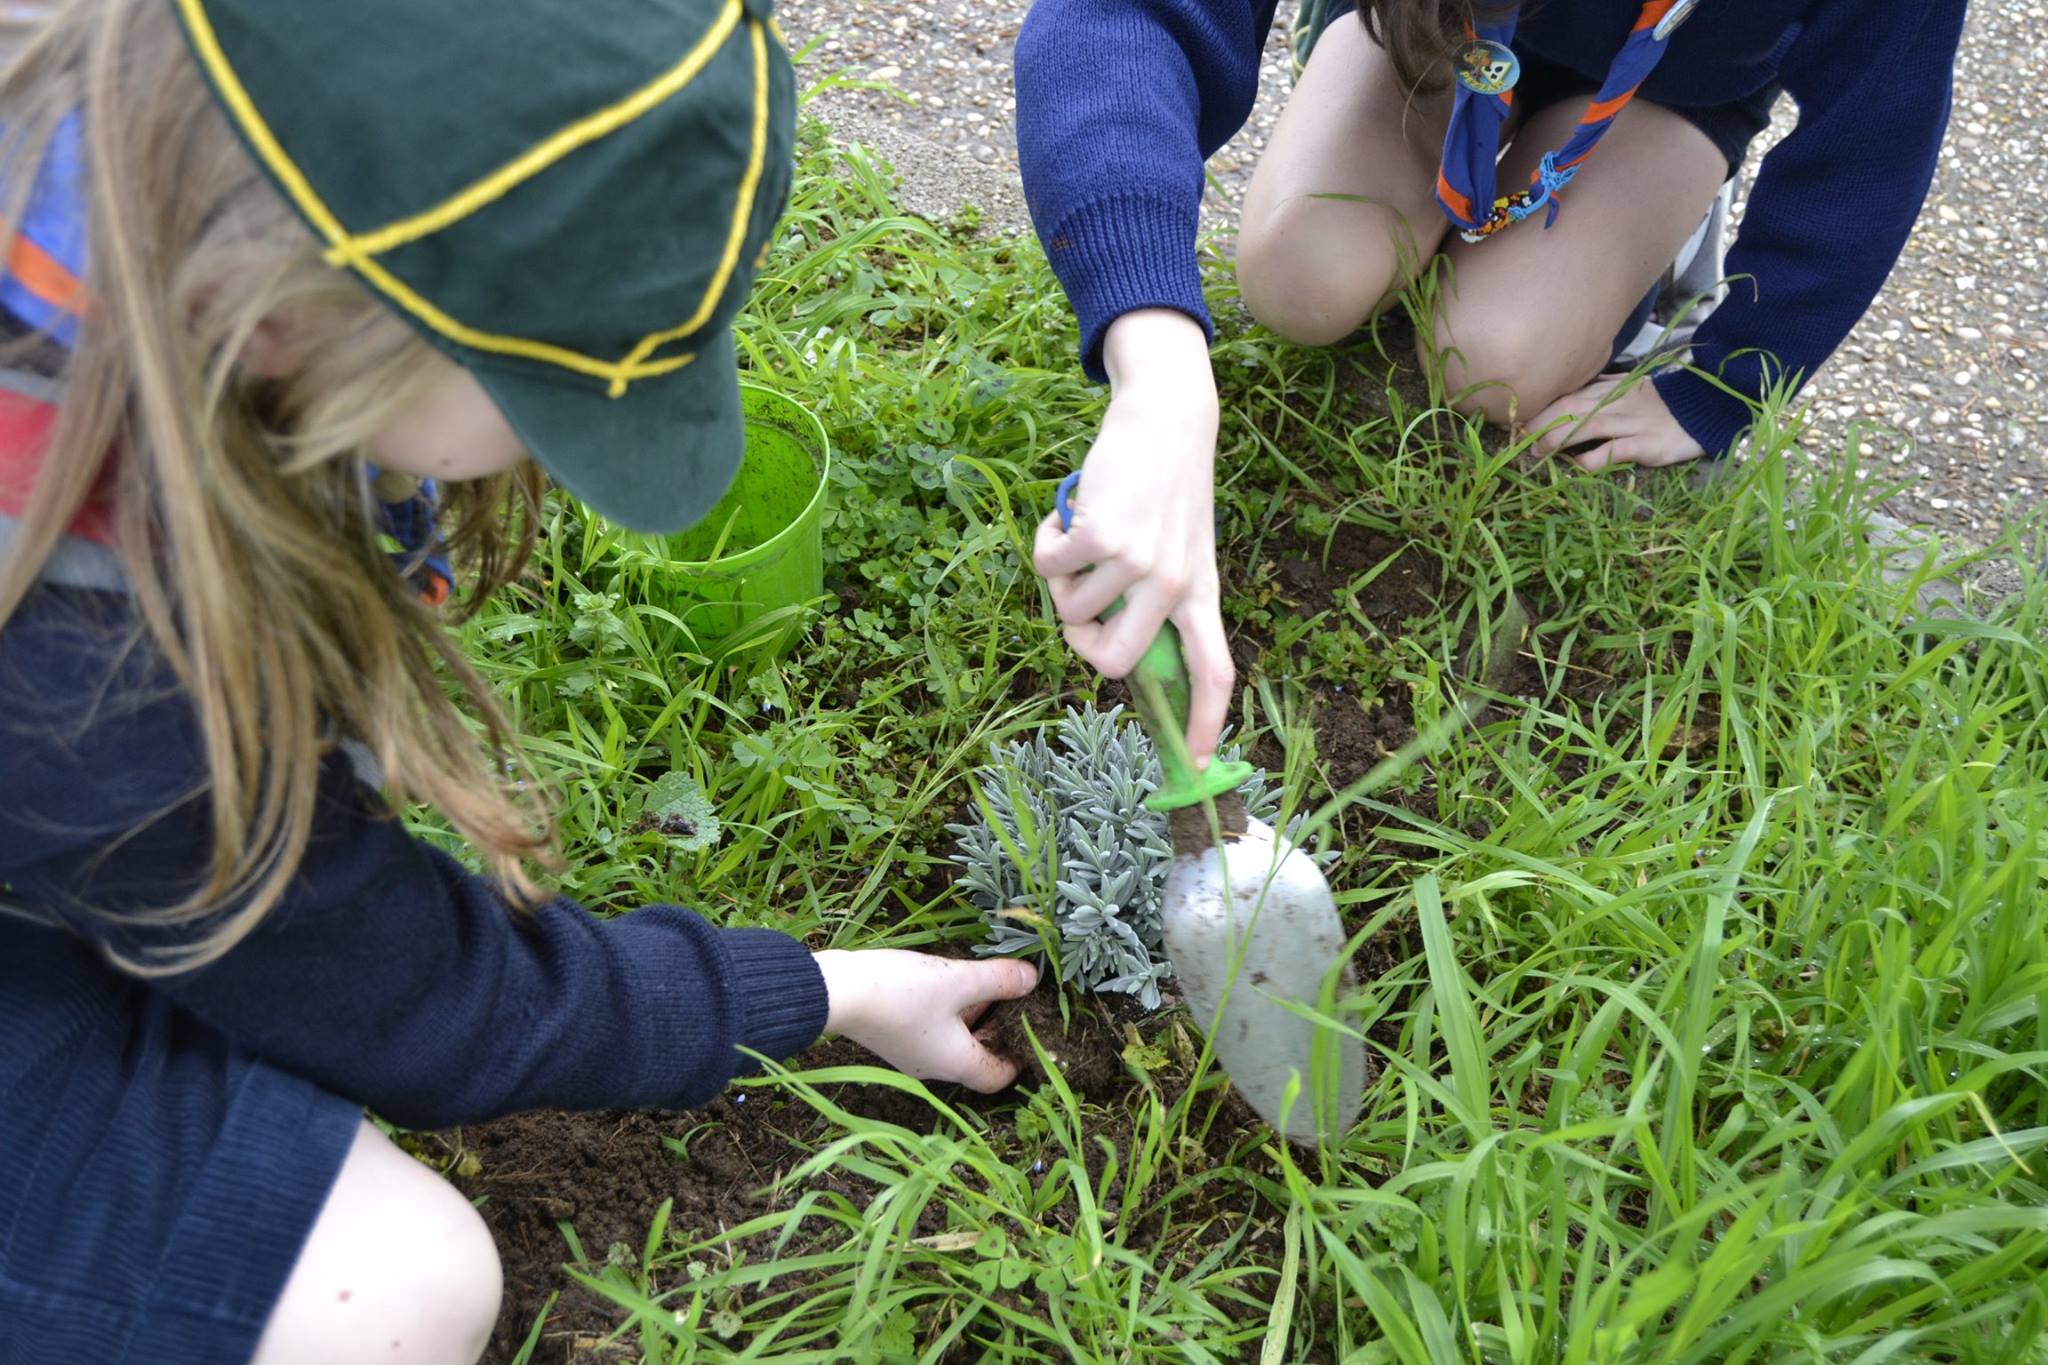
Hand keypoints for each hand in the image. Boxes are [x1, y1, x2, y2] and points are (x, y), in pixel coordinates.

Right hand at [813, 949, 1038, 1092]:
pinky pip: (934, 1033)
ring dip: (974, 1021)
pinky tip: (952, 985)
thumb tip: (1032, 979)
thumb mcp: (958, 980)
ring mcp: (911, 1053)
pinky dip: (951, 1015)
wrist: (837, 993)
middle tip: (1016, 1005)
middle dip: (998, 1034)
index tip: (1032, 1039)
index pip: (996, 1078)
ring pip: (954, 1043)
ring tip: (989, 989)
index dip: (1018, 1062)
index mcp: (956, 1063)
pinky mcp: (894, 1036)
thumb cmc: (902, 992)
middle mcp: (934, 1066)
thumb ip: (998, 980)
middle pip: (976, 1060)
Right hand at [1033, 309, 1234, 764]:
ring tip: (1083, 534)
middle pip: (1115, 664)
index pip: (1214, 671)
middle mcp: (1174, 586)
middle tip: (1076, 607)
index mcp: (1200, 594)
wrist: (1167, 416)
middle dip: (1079, 644)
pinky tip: (1066, 514)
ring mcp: (1138, 562)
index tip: (1200, 764)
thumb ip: (1162, 596)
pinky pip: (1047, 567)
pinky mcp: (1101, 535)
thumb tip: (1111, 649)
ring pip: (1068, 610)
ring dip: (1059, 576)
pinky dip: (1044, 542)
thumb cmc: (1166, 486)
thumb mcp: (1183, 546)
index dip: (1205, 722)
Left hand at [1529, 375, 1705, 471]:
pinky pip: (1610, 452)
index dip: (1540, 408)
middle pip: (1568, 408)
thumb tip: (1568, 394)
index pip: (1566, 395)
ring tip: (1538, 453)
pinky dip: (1589, 460)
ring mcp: (1629, 423)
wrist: (1705, 407)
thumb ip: (1599, 390)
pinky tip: (1576, 467)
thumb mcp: (1629, 388)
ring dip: (1556, 441)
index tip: (1518, 422)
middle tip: (1519, 441)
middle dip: (1540, 424)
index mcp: (1608, 389)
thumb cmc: (1662, 401)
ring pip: (1584, 427)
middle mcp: (1614, 403)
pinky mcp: (1644, 444)